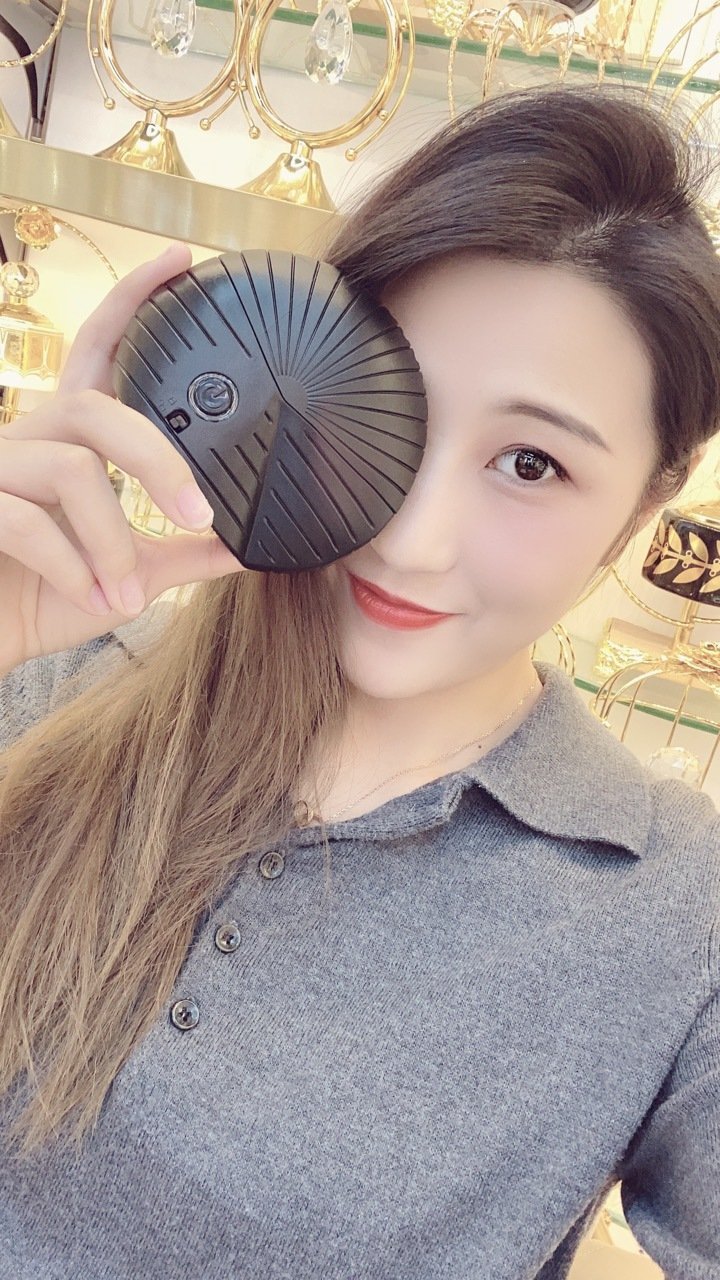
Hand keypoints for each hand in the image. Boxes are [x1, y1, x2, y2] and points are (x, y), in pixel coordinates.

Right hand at [0, 242, 245, 676]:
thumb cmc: (48, 598)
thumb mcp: (131, 576)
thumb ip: (182, 555)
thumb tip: (248, 548)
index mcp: (68, 440)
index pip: (97, 350)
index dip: (131, 301)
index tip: (180, 261)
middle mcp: (28, 436)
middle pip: (97, 408)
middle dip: (158, 462)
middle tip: (199, 517)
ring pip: (71, 471)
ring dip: (113, 543)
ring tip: (125, 594)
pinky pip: (28, 522)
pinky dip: (71, 569)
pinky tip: (89, 599)